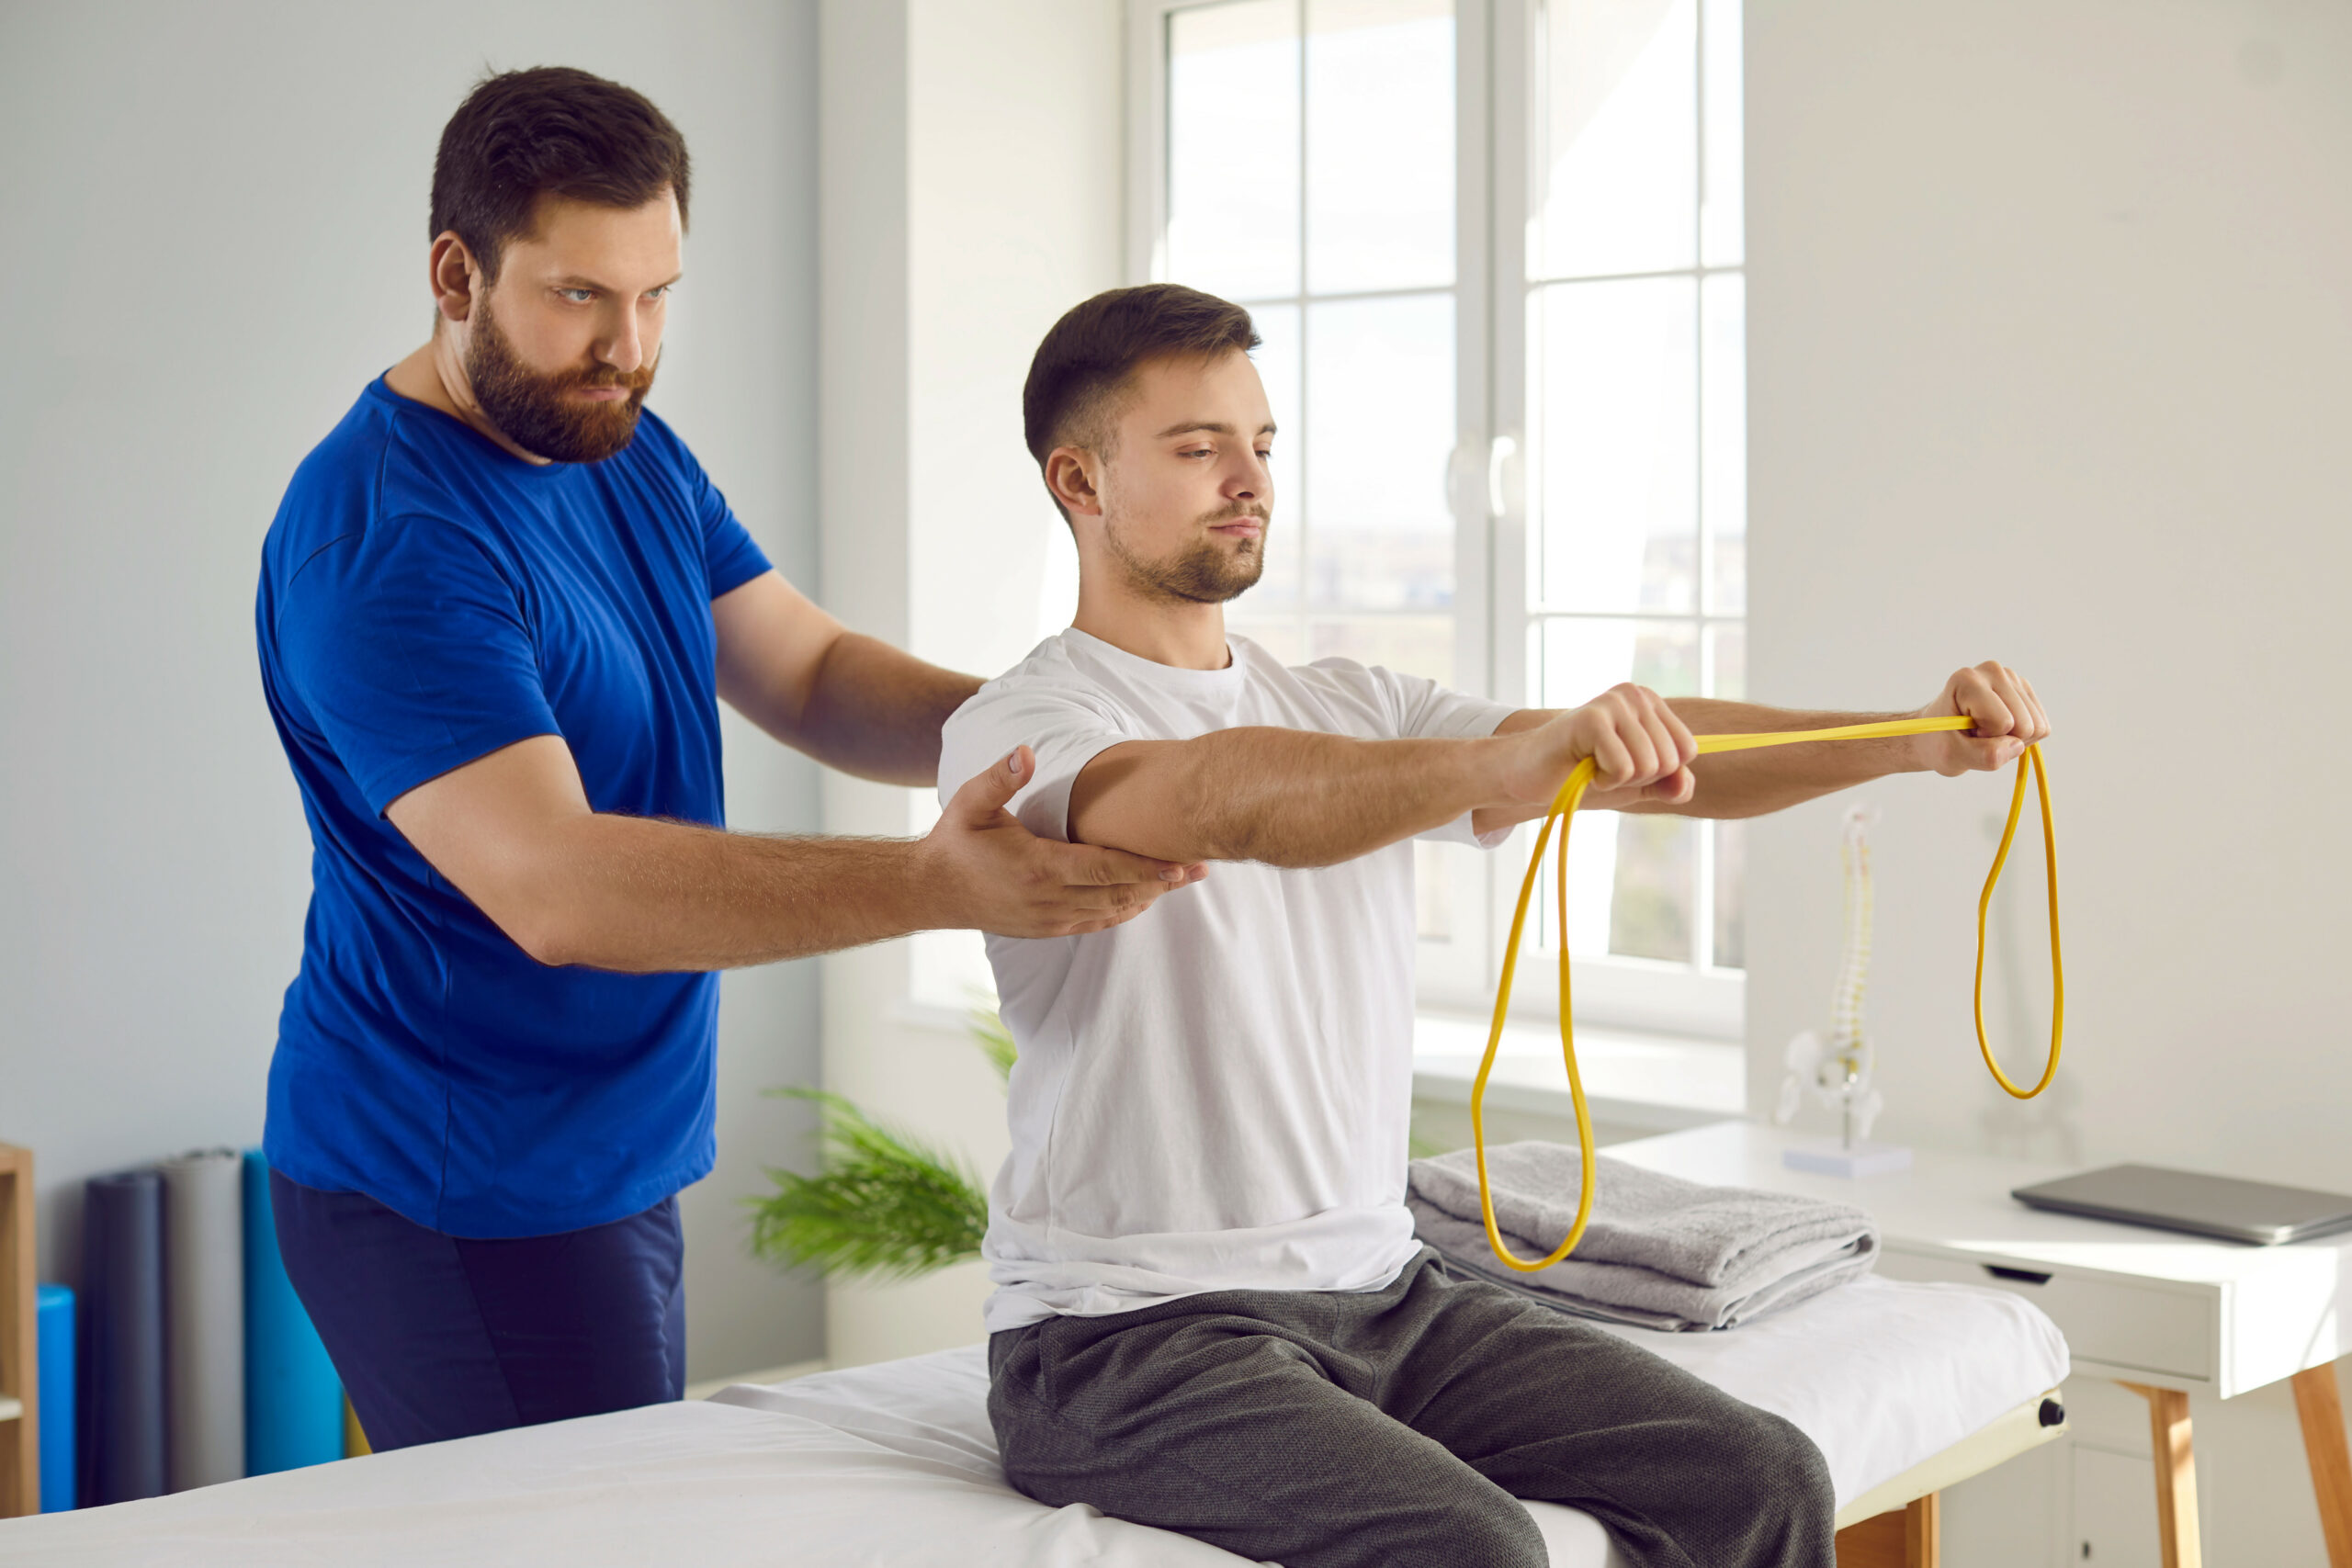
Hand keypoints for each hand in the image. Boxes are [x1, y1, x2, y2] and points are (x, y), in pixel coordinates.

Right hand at [922, 746, 1205, 936]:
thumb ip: (1001, 777)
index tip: (1180, 862)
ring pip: (1113, 912)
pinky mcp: (1049, 929)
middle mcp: (1049, 900)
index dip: (1146, 868)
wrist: (933, 890)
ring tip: (1185, 880)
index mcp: (1037, 867)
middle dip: (1162, 882)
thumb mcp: (971, 802)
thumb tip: (1026, 751)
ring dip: (1149, 897)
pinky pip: (1097, 923)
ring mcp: (1050, 920)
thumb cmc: (956, 841)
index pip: (1105, 870)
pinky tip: (1147, 897)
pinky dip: (1125, 911)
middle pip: (1119, 894)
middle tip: (1201, 868)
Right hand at [1499, 684, 1697, 810]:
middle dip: (1637, 778)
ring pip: (1648, 764)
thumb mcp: (1637, 782)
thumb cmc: (1583, 774)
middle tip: (1604, 766)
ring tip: (1592, 765)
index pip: (1687, 750)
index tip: (1626, 765)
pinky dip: (1603, 780)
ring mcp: (1613, 703)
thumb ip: (1669, 784)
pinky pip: (1623, 768)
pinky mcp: (1592, 718)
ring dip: (1618, 779)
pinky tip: (1581, 766)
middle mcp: (1634, 695)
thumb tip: (1685, 783)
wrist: (1531, 775)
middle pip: (1669, 760)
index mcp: (1650, 702)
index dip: (1659, 773)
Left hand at [1912, 661, 2051, 775]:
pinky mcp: (2025, 690)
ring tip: (1986, 732)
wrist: (1941, 733)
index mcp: (1967, 680)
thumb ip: (1983, 755)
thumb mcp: (1952, 757)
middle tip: (1976, 735)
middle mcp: (1992, 671)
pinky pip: (2043, 727)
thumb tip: (2018, 746)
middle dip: (2002, 740)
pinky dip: (2023, 737)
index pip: (2002, 722)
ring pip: (2038, 727)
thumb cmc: (1941, 742)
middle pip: (2025, 725)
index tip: (1965, 732)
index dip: (1985, 738)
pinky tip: (2000, 729)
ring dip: (2013, 739)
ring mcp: (2012, 678)